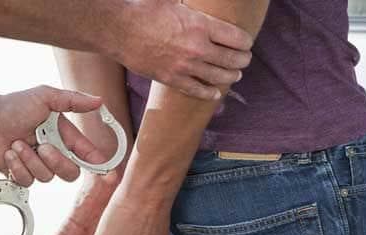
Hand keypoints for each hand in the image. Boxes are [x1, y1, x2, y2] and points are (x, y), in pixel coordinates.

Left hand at [0, 85, 103, 186]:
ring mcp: (38, 165)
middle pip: (70, 173)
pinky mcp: (22, 174)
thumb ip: (73, 101)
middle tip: (41, 146)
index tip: (108, 175)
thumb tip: (99, 101)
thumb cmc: (13, 105)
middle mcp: (54, 153)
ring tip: (17, 143)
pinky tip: (10, 153)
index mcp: (64, 137)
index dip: (100, 166)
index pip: (87, 155)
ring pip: (47, 177)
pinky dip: (17, 166)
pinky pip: (28, 181)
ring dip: (30, 160)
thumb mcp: (46, 97)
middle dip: (56, 161)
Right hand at [108, 0, 252, 99]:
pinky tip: (215, 93)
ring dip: (231, 77)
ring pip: (219, 77)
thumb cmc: (145, 9)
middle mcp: (198, 48)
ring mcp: (185, 66)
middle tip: (245, 60)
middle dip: (243, 60)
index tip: (247, 43)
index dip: (246, 42)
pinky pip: (197, 91)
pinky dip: (209, 93)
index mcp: (201, 25)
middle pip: (232, 60)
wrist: (119, 30)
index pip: (237, 38)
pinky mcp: (172, 79)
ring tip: (234, 75)